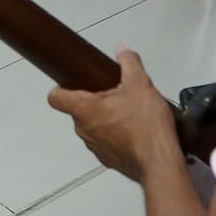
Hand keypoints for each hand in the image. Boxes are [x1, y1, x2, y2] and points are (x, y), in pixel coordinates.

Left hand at [46, 48, 178, 182]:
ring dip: (105, 119)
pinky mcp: (109, 159)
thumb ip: (129, 63)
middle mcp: (85, 130)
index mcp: (85, 110)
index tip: (71, 83)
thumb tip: (124, 53)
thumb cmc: (147, 128)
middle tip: (113, 94)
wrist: (160, 162)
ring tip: (128, 112)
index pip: (55, 97)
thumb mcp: (140, 84)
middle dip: (94, 101)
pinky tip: (134, 130)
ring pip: (92, 127)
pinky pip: (106, 142)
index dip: (61, 87)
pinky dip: (116, 135)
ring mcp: (95, 147)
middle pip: (78, 110)